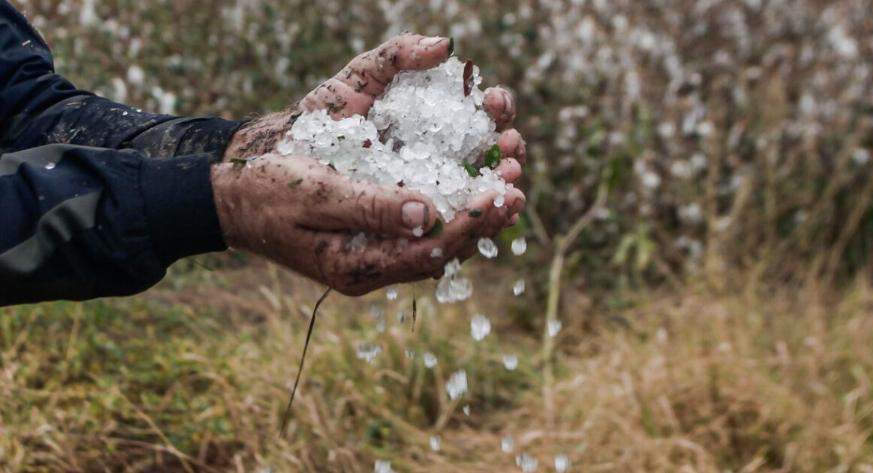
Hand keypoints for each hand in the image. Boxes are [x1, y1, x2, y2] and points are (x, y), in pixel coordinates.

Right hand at [216, 34, 527, 294]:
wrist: (229, 202)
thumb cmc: (266, 192)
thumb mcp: (317, 194)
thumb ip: (372, 207)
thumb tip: (430, 213)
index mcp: (358, 266)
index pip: (431, 250)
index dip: (473, 223)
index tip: (505, 195)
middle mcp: (371, 270)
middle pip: (442, 253)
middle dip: (484, 222)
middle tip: (518, 188)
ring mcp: (370, 260)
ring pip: (436, 246)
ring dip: (472, 217)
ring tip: (505, 186)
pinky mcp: (368, 243)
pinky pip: (420, 235)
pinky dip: (448, 213)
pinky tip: (466, 191)